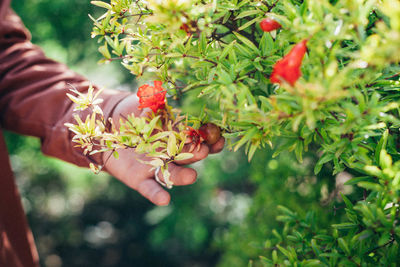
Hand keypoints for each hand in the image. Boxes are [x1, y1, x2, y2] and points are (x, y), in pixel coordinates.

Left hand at [102, 94, 224, 205]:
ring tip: (192, 176)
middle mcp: (172, 154)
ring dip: (184, 176)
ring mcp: (158, 168)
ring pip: (174, 174)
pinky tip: (165, 199)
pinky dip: (158, 195)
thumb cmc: (134, 112)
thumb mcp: (144, 103)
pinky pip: (151, 189)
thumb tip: (161, 98)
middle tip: (203, 149)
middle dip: (197, 154)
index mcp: (179, 136)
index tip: (219, 137)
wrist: (110, 128)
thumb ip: (155, 101)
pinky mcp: (141, 180)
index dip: (211, 140)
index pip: (201, 139)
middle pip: (189, 157)